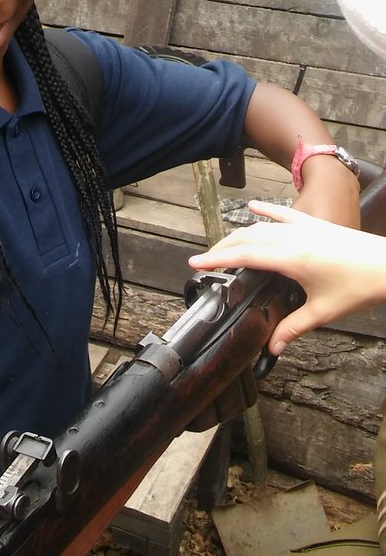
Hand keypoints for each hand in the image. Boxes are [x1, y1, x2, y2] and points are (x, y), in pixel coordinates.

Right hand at [188, 202, 385, 353]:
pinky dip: (267, 211)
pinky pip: (284, 214)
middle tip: (204, 261)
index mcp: (291, 258)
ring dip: (239, 235)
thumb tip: (273, 347)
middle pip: (246, 238)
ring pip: (262, 227)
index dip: (217, 260)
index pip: (244, 256)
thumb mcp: (323, 311)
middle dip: (221, 248)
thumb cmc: (360, 285)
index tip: (196, 264)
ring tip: (223, 247)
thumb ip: (294, 328)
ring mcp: (304, 228)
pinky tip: (252, 208)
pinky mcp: (315, 225)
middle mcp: (293, 238)